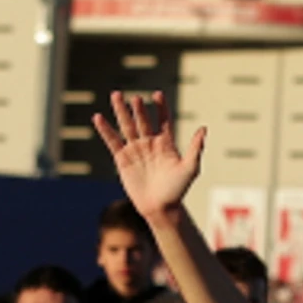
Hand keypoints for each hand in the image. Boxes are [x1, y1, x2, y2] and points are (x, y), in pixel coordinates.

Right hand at [89, 91, 207, 222]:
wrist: (160, 208)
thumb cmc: (178, 190)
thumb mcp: (190, 168)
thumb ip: (195, 148)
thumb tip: (203, 129)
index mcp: (166, 143)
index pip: (163, 119)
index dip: (161, 107)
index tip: (158, 94)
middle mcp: (150, 143)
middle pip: (142, 120)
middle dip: (138, 108)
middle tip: (135, 96)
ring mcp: (136, 150)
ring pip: (127, 126)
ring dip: (121, 111)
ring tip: (116, 95)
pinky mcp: (122, 159)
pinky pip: (113, 141)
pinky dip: (105, 130)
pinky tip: (98, 118)